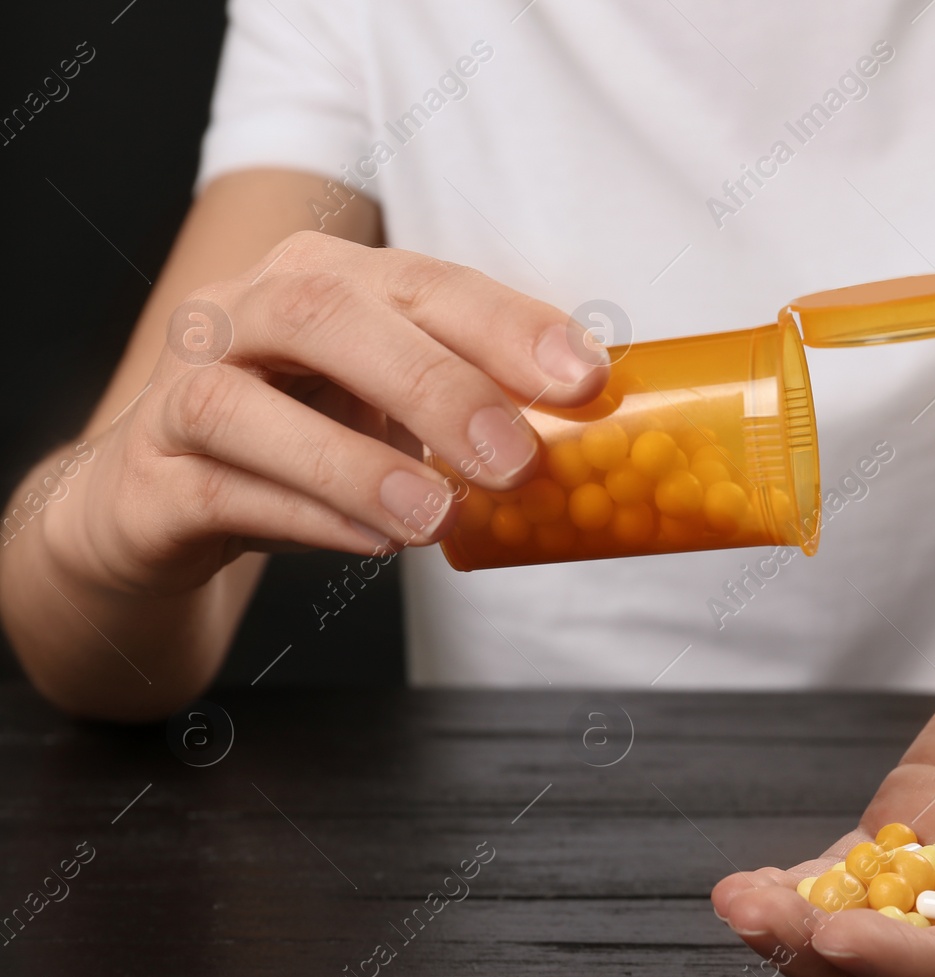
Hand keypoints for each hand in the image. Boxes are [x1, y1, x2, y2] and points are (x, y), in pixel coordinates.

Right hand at [58, 231, 605, 595]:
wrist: (159, 503)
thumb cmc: (301, 439)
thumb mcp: (387, 403)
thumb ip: (470, 396)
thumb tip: (590, 423)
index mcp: (319, 277)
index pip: (420, 281)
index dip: (505, 323)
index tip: (585, 378)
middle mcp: (239, 313)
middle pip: (326, 317)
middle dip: (436, 385)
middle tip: (517, 460)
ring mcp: (178, 392)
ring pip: (246, 405)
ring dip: (357, 465)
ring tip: (441, 518)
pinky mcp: (147, 480)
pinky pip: (219, 491)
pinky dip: (304, 518)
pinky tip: (372, 544)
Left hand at [711, 574, 934, 976]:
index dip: (926, 968)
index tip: (845, 938)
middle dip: (841, 962)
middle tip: (762, 920)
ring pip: (886, 938)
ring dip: (809, 934)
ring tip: (738, 903)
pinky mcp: (932, 825)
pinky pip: (863, 878)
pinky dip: (807, 890)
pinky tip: (753, 888)